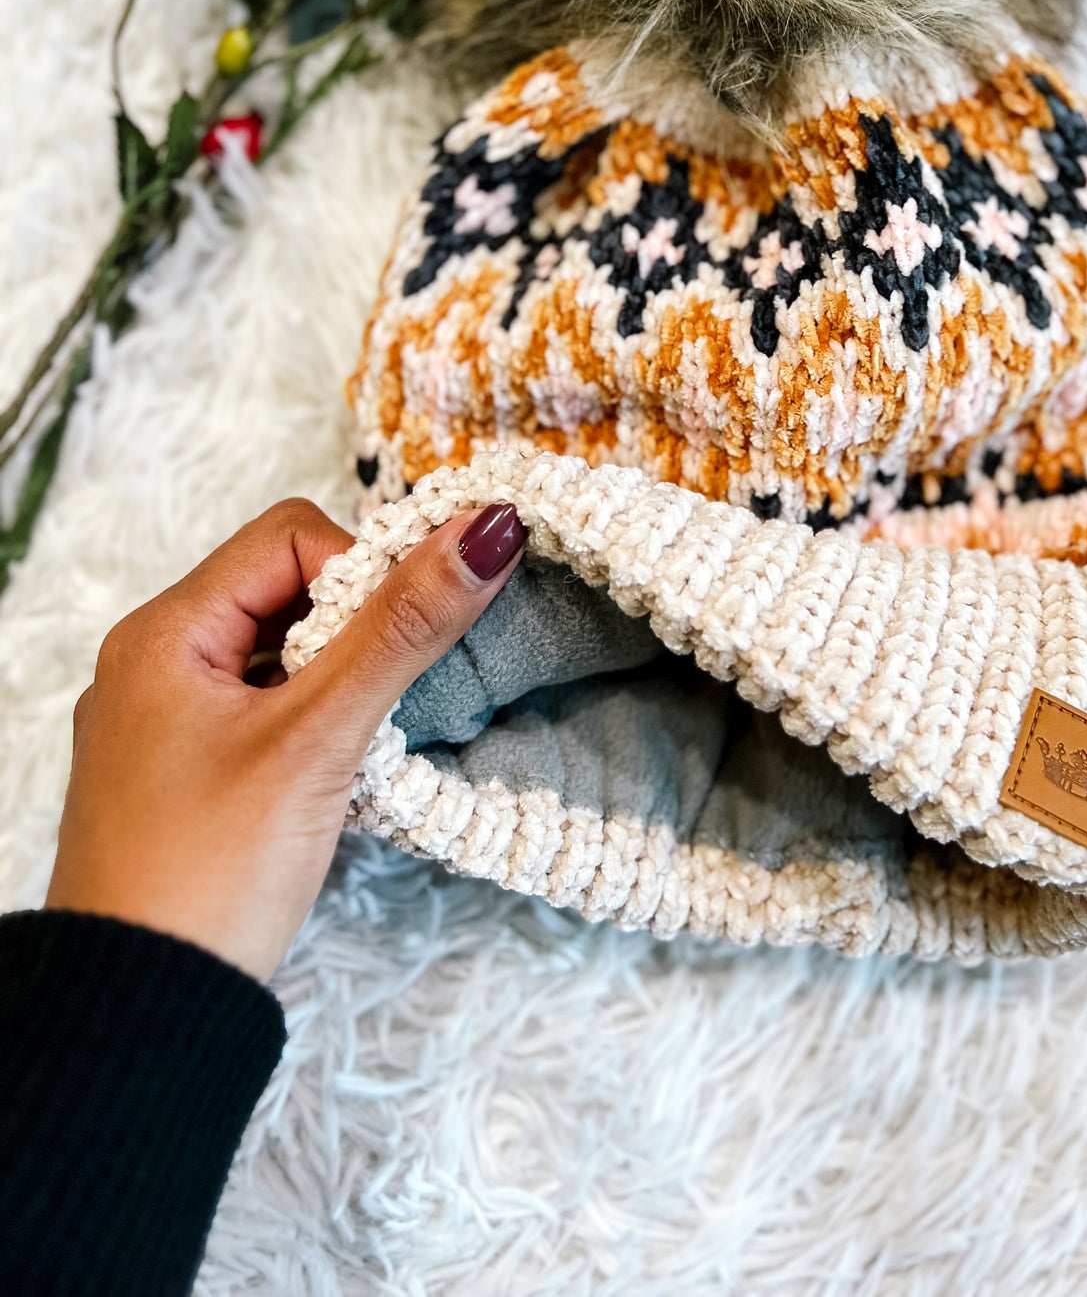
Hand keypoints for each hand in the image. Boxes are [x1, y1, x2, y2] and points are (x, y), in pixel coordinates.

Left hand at [45, 498, 525, 981]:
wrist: (143, 1013)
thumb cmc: (212, 874)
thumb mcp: (320, 739)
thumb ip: (403, 628)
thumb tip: (486, 530)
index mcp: (164, 633)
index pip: (291, 538)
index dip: (364, 570)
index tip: (399, 643)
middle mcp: (152, 661)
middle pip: (285, 587)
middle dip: (355, 626)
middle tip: (382, 696)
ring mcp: (162, 720)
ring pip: (279, 649)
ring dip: (337, 674)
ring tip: (358, 741)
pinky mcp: (182, 771)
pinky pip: (262, 703)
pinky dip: (312, 718)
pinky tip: (334, 770)